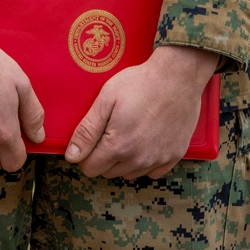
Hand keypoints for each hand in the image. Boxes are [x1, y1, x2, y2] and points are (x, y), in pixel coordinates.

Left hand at [65, 45, 218, 179]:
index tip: (93, 136)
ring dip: (124, 160)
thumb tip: (72, 156)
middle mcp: (138, 160)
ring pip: (129, 173)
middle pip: (108, 173)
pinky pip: (152, 172)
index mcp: (118, 147)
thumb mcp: (106, 100)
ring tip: (129, 132)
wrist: (178, 76)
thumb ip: (87, 131)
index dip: (86, 153)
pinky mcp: (174, 156)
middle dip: (104, 156)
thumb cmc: (140, 83)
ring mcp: (158, 160)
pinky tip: (146, 140)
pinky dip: (146, 162)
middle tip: (111, 129)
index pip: (90, 168)